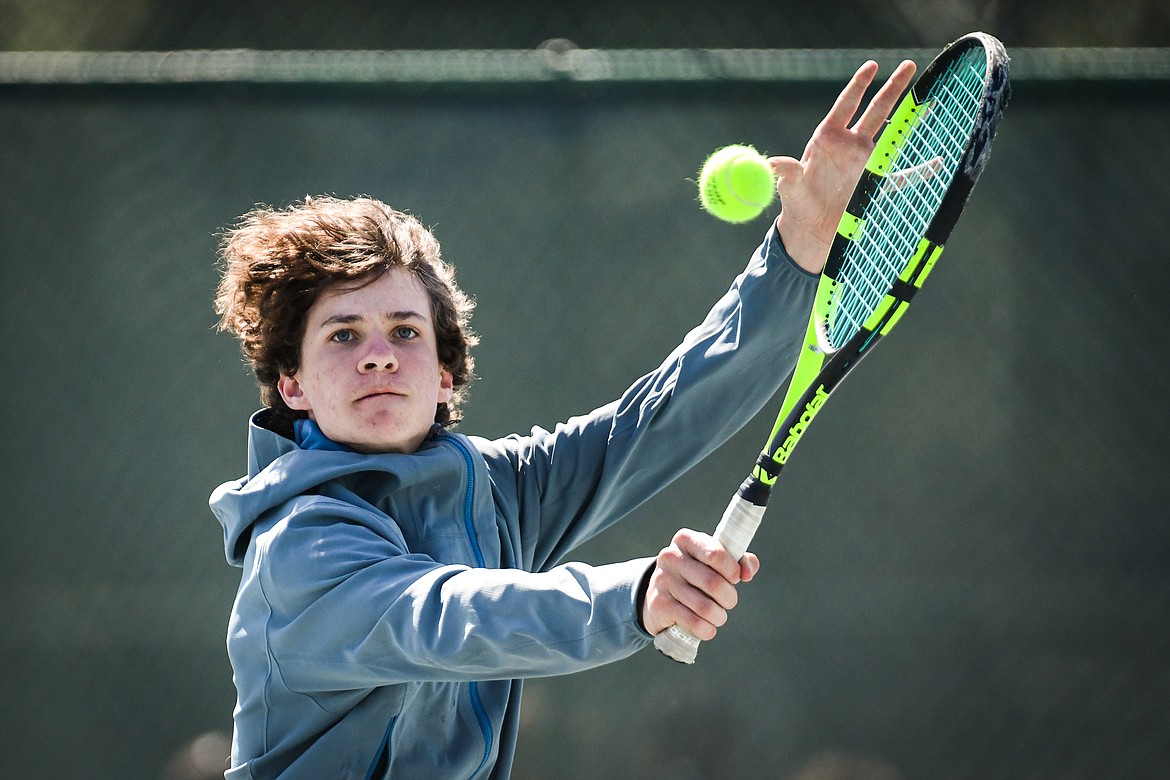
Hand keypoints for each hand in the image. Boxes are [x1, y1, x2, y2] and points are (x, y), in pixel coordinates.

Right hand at [641, 528, 759, 639]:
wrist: (660, 593)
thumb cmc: (696, 574)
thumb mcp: (714, 561)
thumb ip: (739, 560)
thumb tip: (748, 572)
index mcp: (686, 540)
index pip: (716, 554)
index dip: (733, 570)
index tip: (736, 578)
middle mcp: (670, 556)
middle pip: (713, 583)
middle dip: (729, 597)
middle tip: (729, 601)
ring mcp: (662, 580)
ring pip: (705, 607)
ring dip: (719, 616)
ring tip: (719, 615)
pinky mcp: (659, 604)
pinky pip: (693, 622)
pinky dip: (707, 629)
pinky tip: (707, 627)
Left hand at [772, 59, 917, 273]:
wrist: (811, 229)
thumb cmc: (798, 204)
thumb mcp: (789, 189)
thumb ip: (786, 174)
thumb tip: (773, 163)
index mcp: (827, 139)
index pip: (846, 104)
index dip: (859, 84)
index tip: (871, 66)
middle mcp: (850, 145)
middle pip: (876, 110)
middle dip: (892, 87)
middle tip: (909, 64)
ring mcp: (865, 162)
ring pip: (892, 134)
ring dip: (909, 118)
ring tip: (929, 100)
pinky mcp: (876, 183)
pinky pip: (902, 175)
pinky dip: (920, 171)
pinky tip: (937, 163)